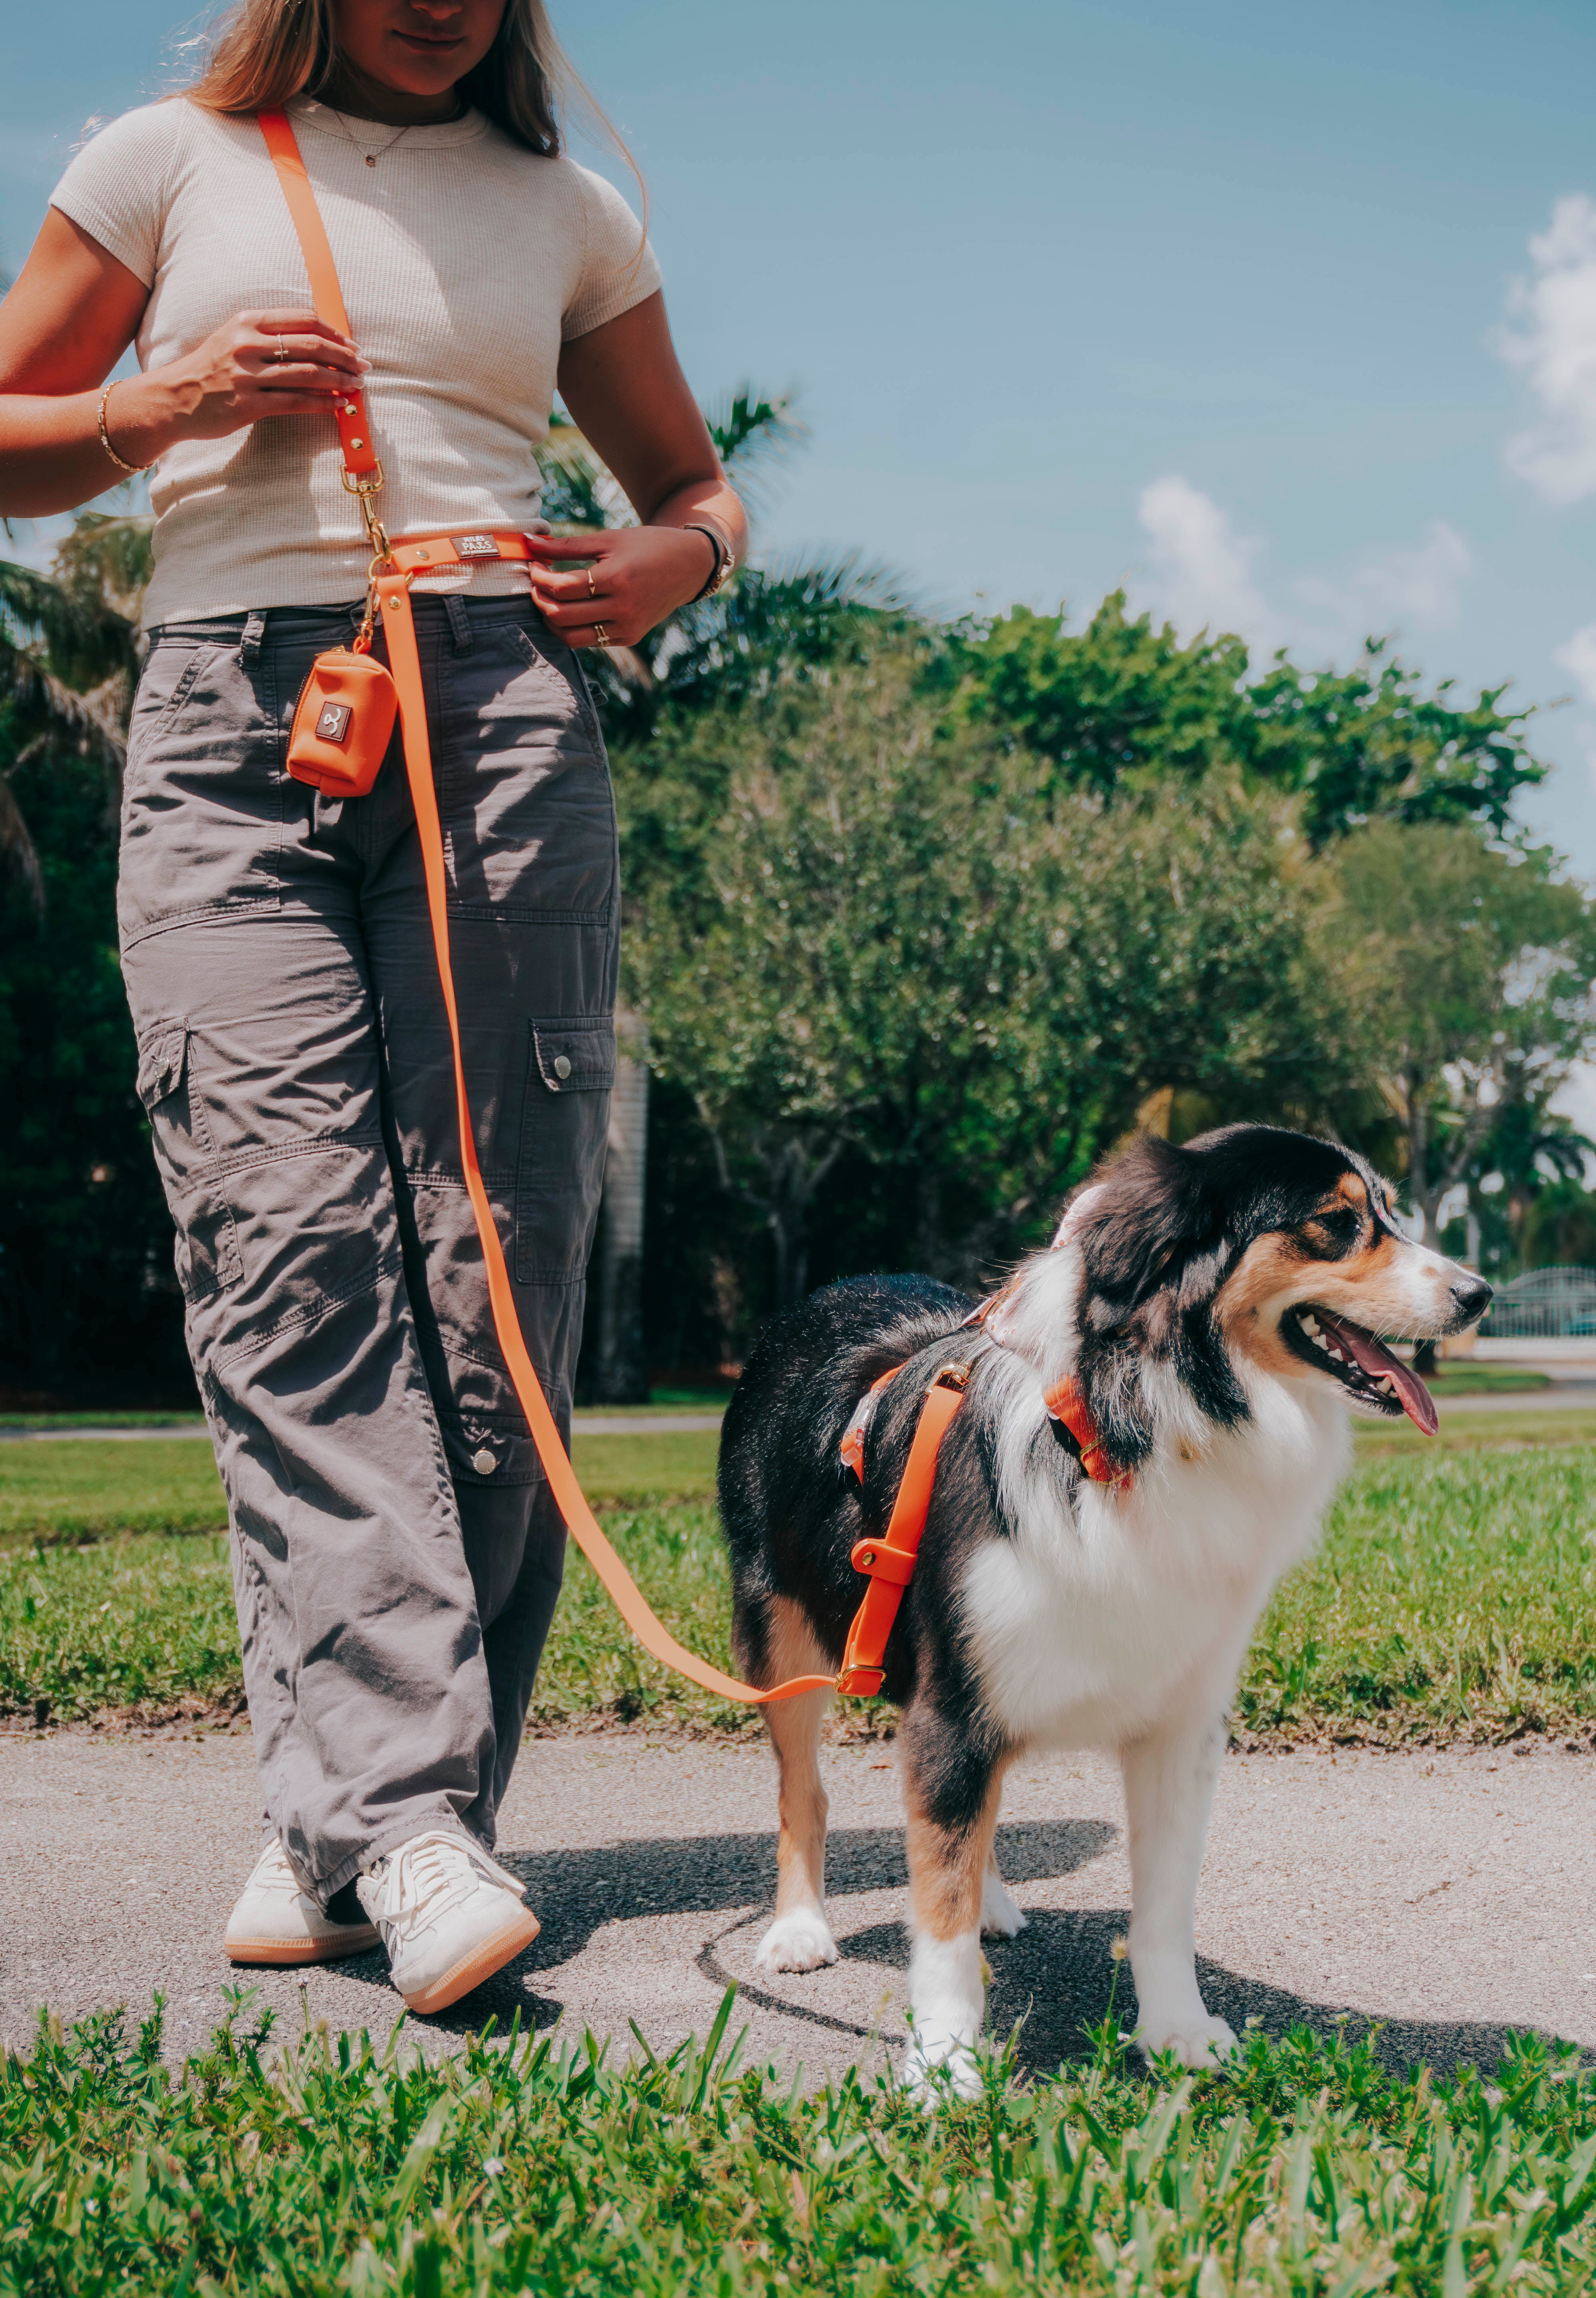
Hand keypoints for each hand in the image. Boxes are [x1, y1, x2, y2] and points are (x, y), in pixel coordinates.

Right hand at [131, 308, 369, 452]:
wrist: (172, 398)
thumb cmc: (209, 369)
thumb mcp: (233, 339)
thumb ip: (267, 335)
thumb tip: (314, 341)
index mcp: (247, 321)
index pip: (303, 319)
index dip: (334, 333)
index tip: (352, 346)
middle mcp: (248, 344)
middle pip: (311, 345)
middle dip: (344, 357)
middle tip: (363, 367)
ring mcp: (248, 375)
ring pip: (307, 373)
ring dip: (339, 381)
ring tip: (356, 386)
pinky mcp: (249, 405)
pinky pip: (296, 402)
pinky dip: (322, 404)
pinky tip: (338, 406)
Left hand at [526, 525, 718, 649]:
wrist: (687, 567)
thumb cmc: (645, 546)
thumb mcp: (609, 539)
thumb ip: (567, 545)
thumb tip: (529, 543)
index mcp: (618, 577)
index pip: (564, 587)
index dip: (540, 577)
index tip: (534, 565)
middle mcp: (624, 607)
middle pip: (562, 615)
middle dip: (539, 599)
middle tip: (536, 583)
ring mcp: (627, 627)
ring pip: (571, 637)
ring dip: (550, 620)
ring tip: (547, 600)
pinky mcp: (629, 637)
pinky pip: (589, 641)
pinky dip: (571, 628)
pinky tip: (569, 610)